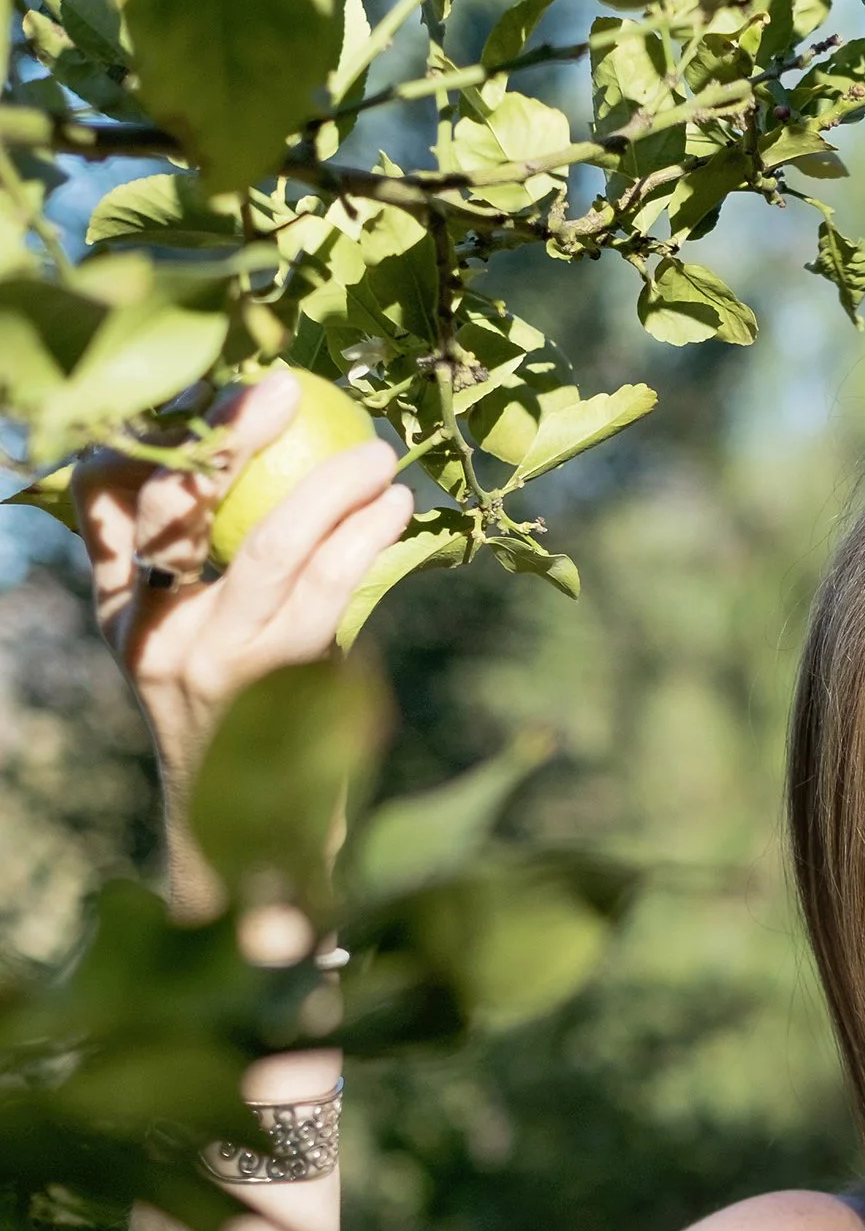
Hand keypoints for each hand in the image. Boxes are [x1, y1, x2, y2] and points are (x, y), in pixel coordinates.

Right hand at [76, 370, 413, 801]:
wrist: (253, 843)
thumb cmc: (228, 718)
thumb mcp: (179, 645)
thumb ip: (177, 567)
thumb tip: (226, 448)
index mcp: (117, 613)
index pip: (105, 502)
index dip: (150, 438)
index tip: (207, 391)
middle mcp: (150, 636)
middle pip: (180, 512)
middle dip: (227, 439)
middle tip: (281, 388)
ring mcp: (214, 666)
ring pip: (269, 549)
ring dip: (330, 489)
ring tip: (376, 456)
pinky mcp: (280, 691)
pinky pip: (328, 595)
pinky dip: (364, 542)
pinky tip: (391, 514)